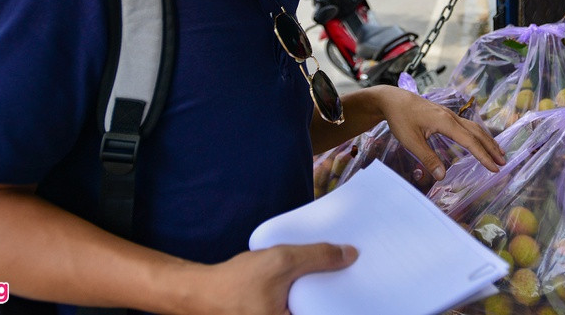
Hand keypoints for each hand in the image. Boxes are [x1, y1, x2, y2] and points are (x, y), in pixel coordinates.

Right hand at [190, 243, 357, 314]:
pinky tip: (316, 280)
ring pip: (313, 309)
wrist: (199, 293)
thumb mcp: (280, 263)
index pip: (333, 312)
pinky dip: (309, 299)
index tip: (365, 289)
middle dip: (337, 297)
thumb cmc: (235, 284)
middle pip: (325, 309)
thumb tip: (351, 255)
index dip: (349, 302)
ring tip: (338, 275)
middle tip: (354, 276)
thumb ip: (317, 257)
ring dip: (323, 297)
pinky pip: (301, 310)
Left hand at [372, 86, 504, 179]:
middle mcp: (452, 117)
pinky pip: (468, 124)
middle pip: (477, 133)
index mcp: (446, 123)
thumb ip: (428, 158)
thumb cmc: (400, 119)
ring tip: (498, 152)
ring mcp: (449, 114)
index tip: (494, 168)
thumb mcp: (411, 141)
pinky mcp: (445, 114)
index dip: (483, 156)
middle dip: (491, 148)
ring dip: (487, 140)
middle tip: (503, 162)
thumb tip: (443, 177)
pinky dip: (478, 134)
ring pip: (474, 127)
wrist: (392, 99)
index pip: (470, 142)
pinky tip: (480, 139)